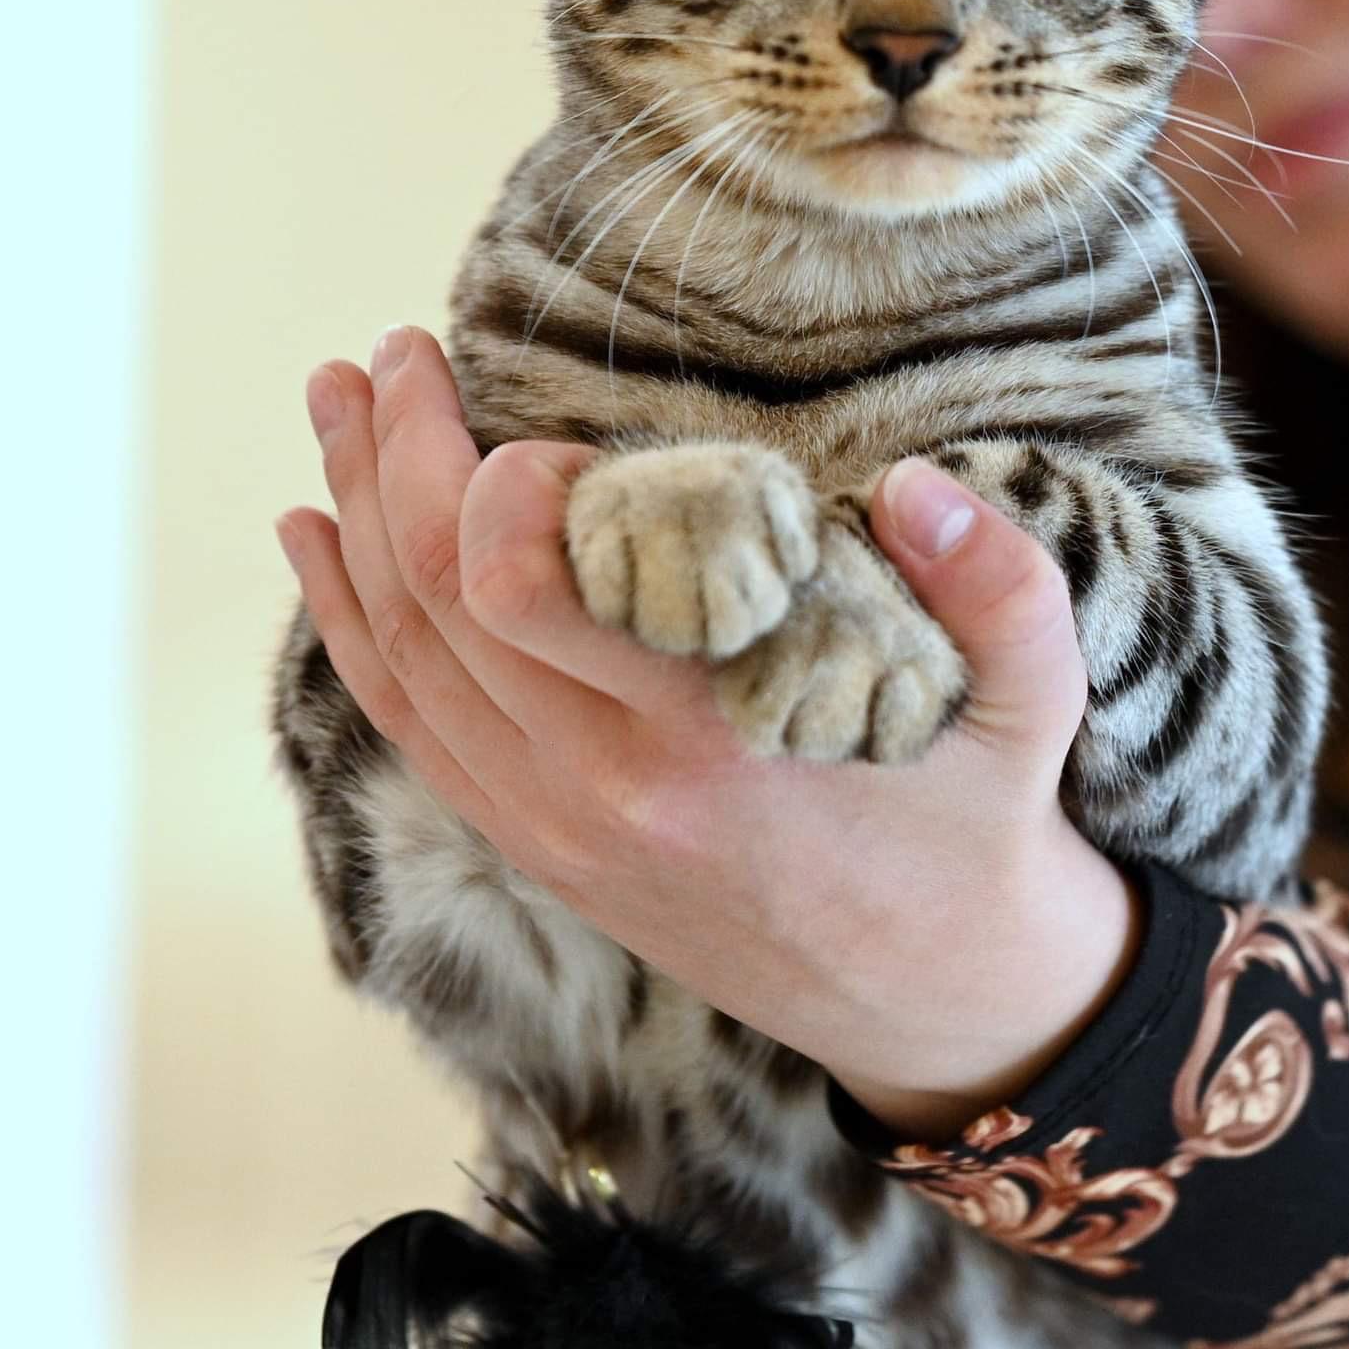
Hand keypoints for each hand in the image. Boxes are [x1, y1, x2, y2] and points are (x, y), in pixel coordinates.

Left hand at [275, 327, 1140, 1139]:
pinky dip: (348, 623)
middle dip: (398, 455)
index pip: (522, 590)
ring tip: (338, 401)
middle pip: (434, 600)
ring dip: (355, 514)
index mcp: (706, 743)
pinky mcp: (540, 848)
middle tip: (393, 348)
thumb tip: (913, 484)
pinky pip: (407, 723)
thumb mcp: (1031, 700)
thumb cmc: (978, 825)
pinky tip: (317, 537)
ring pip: (401, 656)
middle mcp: (602, 792)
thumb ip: (997, 583)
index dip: (502, 481)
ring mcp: (555, 830)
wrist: (935, 1000)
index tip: (557, 430)